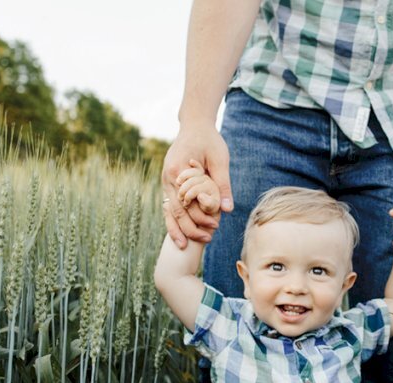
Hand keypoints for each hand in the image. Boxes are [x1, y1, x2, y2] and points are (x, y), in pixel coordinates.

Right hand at [160, 124, 233, 247]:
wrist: (194, 125)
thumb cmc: (209, 140)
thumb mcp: (220, 160)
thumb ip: (222, 184)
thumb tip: (227, 210)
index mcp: (178, 171)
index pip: (188, 204)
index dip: (201, 218)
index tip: (215, 227)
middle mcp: (168, 178)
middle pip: (175, 211)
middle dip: (189, 229)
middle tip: (206, 241)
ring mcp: (165, 181)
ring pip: (168, 211)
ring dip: (177, 228)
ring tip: (185, 246)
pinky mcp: (169, 183)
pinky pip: (169, 205)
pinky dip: (174, 220)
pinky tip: (181, 233)